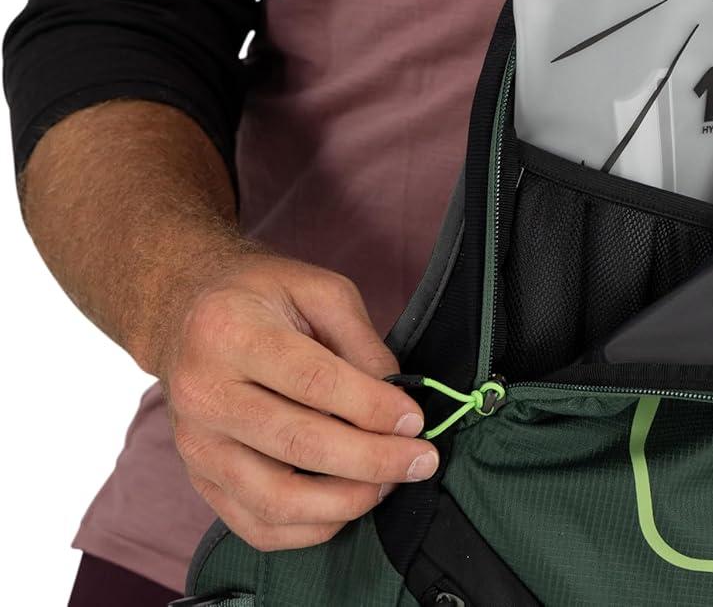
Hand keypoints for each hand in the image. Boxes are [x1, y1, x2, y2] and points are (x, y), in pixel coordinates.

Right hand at [152, 249, 438, 551]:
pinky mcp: (199, 480)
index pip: (313, 381)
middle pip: (297, 443)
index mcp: (231, 332)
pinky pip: (255, 525)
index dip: (371, 406)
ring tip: (389, 485)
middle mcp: (204, 393)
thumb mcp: (317, 290)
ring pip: (275, 498)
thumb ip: (359, 342)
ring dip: (344, 501)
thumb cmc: (260, 296)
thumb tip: (398, 400)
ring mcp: (196, 445)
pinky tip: (348, 505)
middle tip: (420, 460)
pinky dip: (309, 529)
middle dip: (371, 459)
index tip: (415, 419)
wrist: (186, 315)